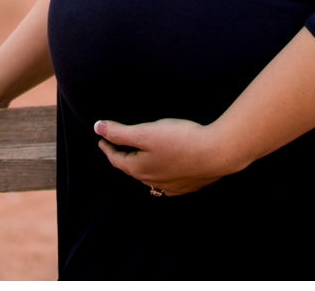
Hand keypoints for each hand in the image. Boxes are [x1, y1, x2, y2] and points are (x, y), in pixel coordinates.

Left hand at [92, 116, 242, 196]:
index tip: (101, 139)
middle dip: (122, 158)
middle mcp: (154, 182)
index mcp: (140, 169)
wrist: (217, 153)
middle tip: (116, 147)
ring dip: (141, 167)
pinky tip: (164, 170)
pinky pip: (167, 182)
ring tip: (138, 158)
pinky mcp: (188, 185)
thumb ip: (120, 132)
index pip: (116, 159)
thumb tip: (97, 128)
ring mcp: (172, 186)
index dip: (107, 147)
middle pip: (132, 169)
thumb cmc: (180, 140)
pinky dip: (160, 174)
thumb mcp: (145, 133)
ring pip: (150, 177)